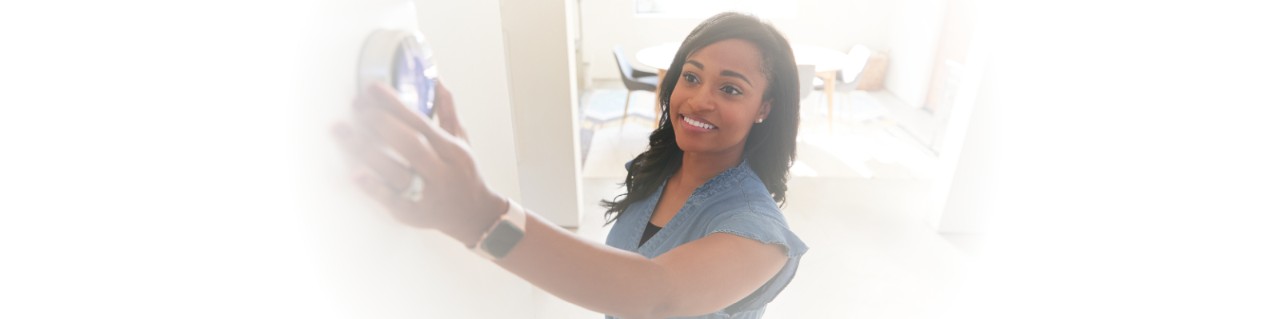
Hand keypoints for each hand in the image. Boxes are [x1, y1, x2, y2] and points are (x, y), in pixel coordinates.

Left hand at [332, 81, 505, 244]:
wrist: (474, 216)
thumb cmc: (463, 174)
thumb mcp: (461, 141)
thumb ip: (447, 111)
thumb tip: (437, 80)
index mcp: (452, 151)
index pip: (422, 124)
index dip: (396, 105)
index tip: (374, 89)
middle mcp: (441, 173)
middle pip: (411, 146)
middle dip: (382, 124)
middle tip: (359, 108)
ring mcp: (426, 195)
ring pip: (396, 172)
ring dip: (366, 150)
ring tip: (341, 131)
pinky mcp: (412, 214)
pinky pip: (391, 200)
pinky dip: (373, 188)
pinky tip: (355, 175)